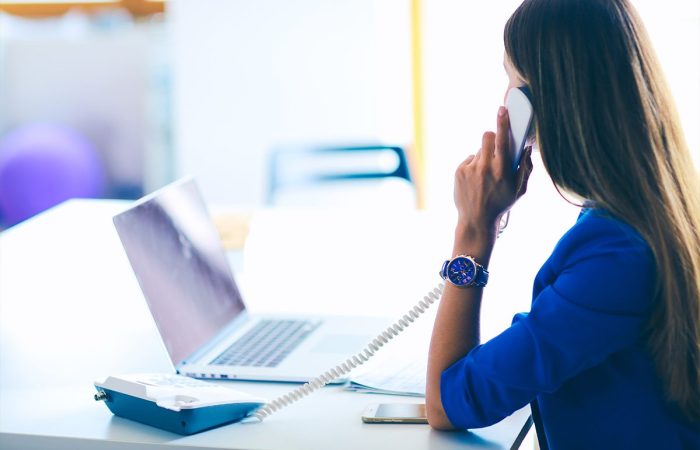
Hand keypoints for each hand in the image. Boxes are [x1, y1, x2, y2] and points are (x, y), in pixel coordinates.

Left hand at [453, 106, 533, 246]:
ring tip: (485, 175)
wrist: (476, 220)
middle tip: (495, 149)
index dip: (503, 123)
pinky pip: (469, 159)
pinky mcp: (459, 171)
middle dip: (492, 137)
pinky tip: (476, 180)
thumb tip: (526, 148)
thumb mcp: (520, 190)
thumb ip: (526, 168)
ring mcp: (470, 169)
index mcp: (502, 171)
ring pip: (479, 150)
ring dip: (484, 157)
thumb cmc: (501, 204)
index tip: (502, 110)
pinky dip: (474, 166)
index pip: (503, 141)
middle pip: (487, 137)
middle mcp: (485, 168)